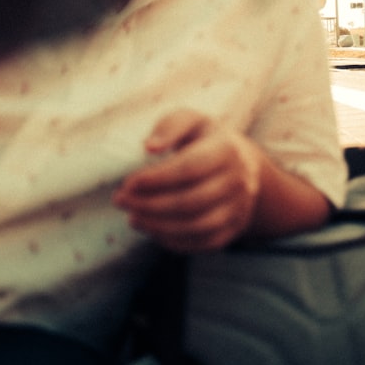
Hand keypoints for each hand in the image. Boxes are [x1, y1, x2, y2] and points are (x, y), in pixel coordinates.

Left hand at [114, 109, 264, 252]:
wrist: (244, 164)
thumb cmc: (205, 139)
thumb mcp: (191, 121)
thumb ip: (169, 127)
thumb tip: (149, 147)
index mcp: (227, 150)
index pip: (190, 168)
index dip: (156, 179)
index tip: (128, 183)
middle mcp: (239, 181)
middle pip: (191, 201)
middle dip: (150, 205)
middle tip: (120, 201)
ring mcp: (239, 207)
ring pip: (197, 226)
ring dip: (158, 226)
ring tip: (132, 218)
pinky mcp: (235, 228)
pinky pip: (204, 242)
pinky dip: (175, 241)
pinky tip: (152, 230)